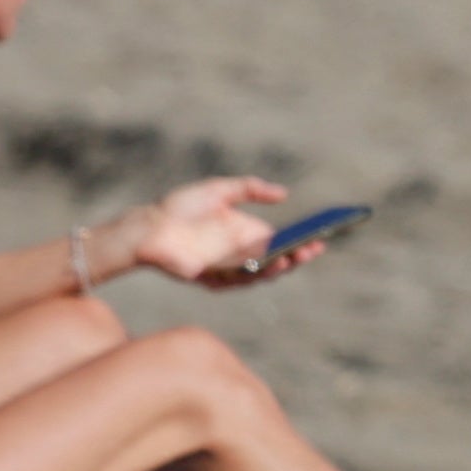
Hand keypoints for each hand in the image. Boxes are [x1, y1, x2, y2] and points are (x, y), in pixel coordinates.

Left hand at [128, 176, 298, 291]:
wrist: (149, 226)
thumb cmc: (181, 206)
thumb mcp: (220, 190)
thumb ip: (251, 188)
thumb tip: (284, 194)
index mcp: (246, 232)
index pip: (281, 240)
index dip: (300, 239)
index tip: (321, 234)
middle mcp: (241, 253)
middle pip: (277, 259)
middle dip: (298, 255)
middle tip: (314, 248)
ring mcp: (228, 269)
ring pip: (262, 274)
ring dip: (279, 268)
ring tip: (293, 257)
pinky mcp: (213, 280)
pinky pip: (237, 281)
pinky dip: (254, 276)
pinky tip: (266, 266)